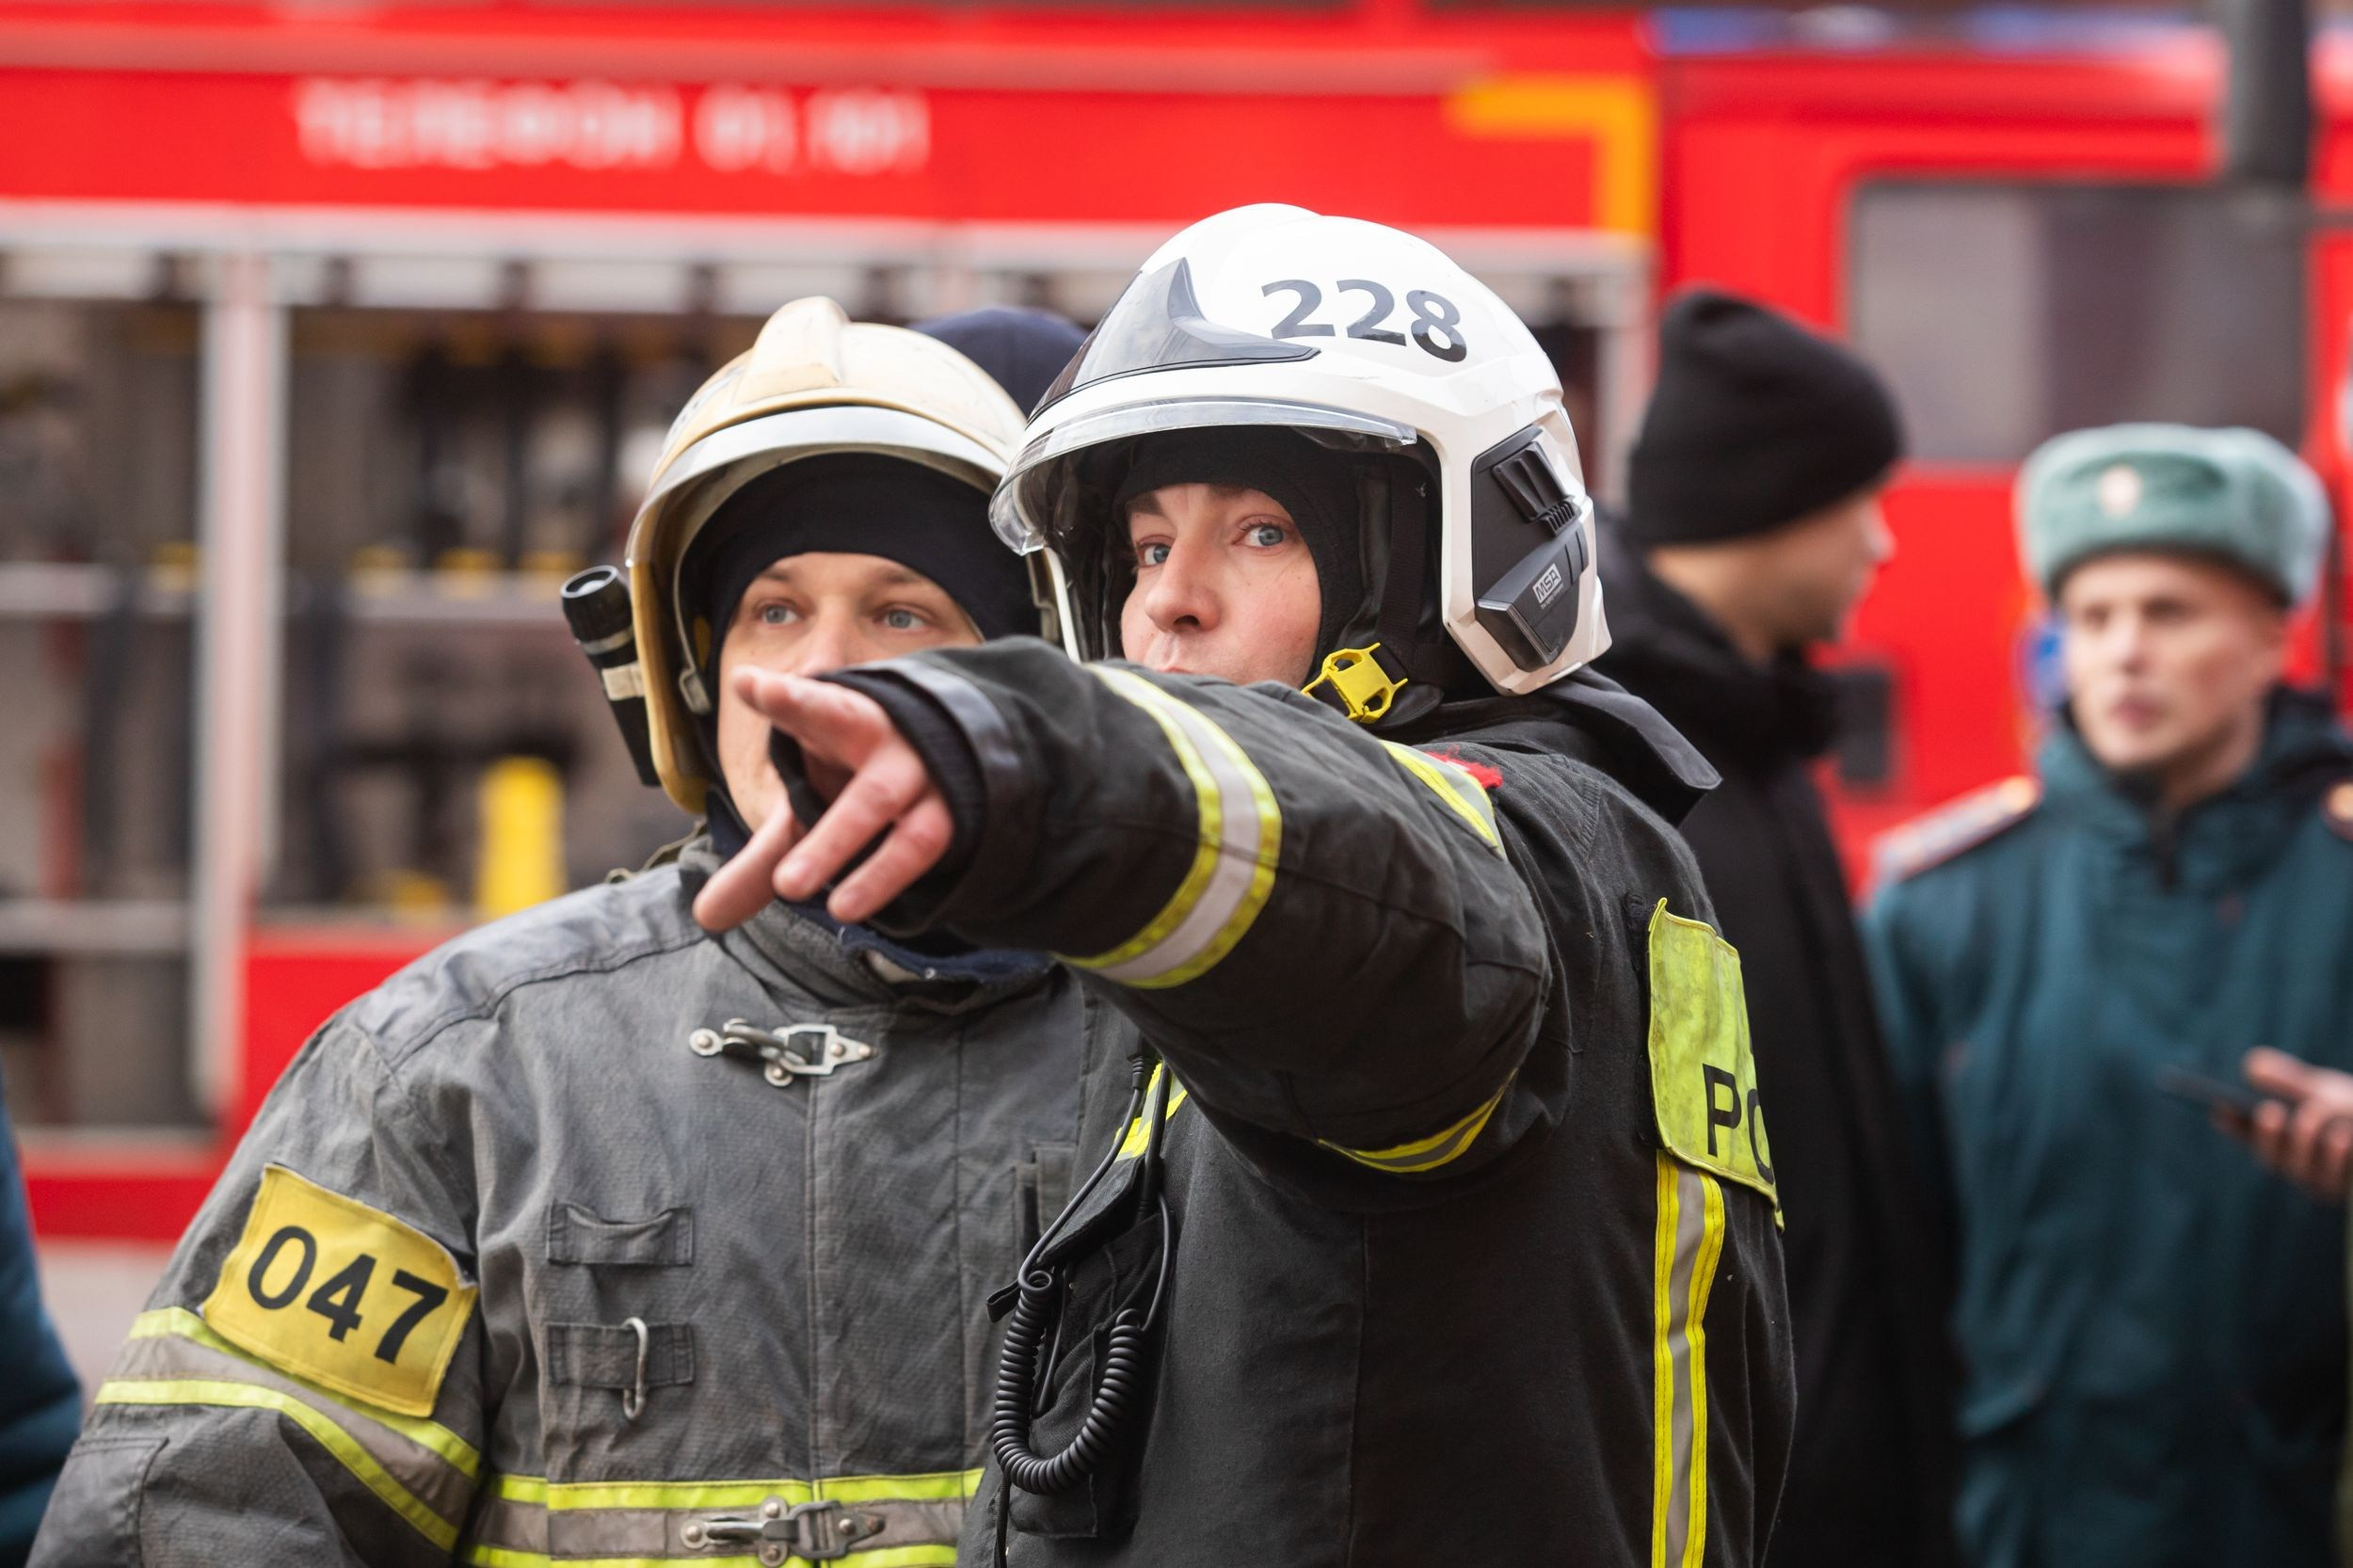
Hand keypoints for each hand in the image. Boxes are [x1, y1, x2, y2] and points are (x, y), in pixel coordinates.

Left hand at [691, 668, 954, 932]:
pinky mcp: (968, 818)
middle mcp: (900, 750)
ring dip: (877, 876)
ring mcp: (940, 784)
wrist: (948, 756)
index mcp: (849, 723)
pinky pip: (944, 855)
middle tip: (785, 885)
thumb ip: (761, 858)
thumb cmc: (854, 780)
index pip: (818, 709)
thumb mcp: (806, 805)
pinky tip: (871, 911)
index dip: (790, 702)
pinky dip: (906, 884)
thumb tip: (707, 918)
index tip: (750, 686)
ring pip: (917, 834)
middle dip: (830, 843)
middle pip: (871, 797)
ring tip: (835, 913)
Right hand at [2228, 1048, 2352, 1202]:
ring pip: (2302, 1170)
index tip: (2219, 1106)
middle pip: (2272, 1159)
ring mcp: (2324, 1183)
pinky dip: (2338, 1153)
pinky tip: (2345, 1134)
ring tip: (2320, 1115)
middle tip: (2269, 1111)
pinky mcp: (2346, 1190)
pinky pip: (2334, 1179)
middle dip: (2269, 1135)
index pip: (2248, 1136)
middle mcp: (2299, 1167)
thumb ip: (2289, 1079)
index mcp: (2284, 1140)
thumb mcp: (2323, 1088)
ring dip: (2308, 1140)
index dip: (2231, 1126)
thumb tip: (2251, 1066)